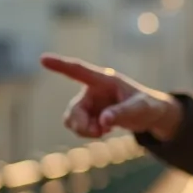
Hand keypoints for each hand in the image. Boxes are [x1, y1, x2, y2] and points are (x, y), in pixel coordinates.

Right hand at [40, 53, 183, 140]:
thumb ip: (123, 113)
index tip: (43, 59)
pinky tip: (104, 130)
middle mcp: (93, 90)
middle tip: (98, 134)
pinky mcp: (89, 114)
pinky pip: (78, 126)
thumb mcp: (141, 109)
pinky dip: (88, 132)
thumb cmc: (148, 106)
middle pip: (74, 109)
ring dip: (84, 130)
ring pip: (72, 119)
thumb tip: (103, 122)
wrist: (150, 115)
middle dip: (81, 125)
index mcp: (105, 80)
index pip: (79, 71)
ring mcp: (90, 103)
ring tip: (103, 132)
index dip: (60, 65)